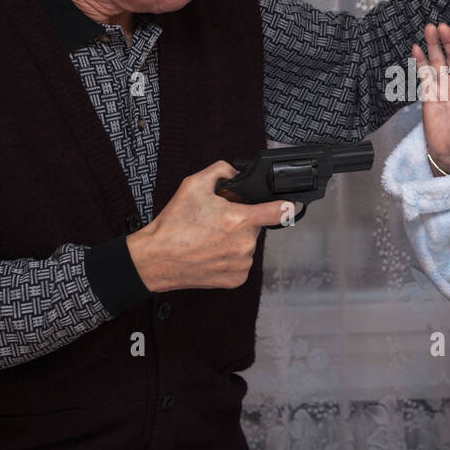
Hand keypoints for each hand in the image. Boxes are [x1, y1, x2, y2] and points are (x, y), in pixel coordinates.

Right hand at [127, 160, 290, 291]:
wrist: (155, 259)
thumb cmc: (173, 224)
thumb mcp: (194, 184)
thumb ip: (221, 170)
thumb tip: (236, 172)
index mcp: (239, 220)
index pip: (278, 211)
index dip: (287, 205)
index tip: (294, 205)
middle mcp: (245, 244)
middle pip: (255, 226)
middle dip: (241, 221)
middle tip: (217, 221)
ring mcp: (242, 264)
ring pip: (248, 245)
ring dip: (235, 240)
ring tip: (210, 239)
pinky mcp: (236, 279)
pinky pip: (241, 263)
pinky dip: (230, 258)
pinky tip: (212, 253)